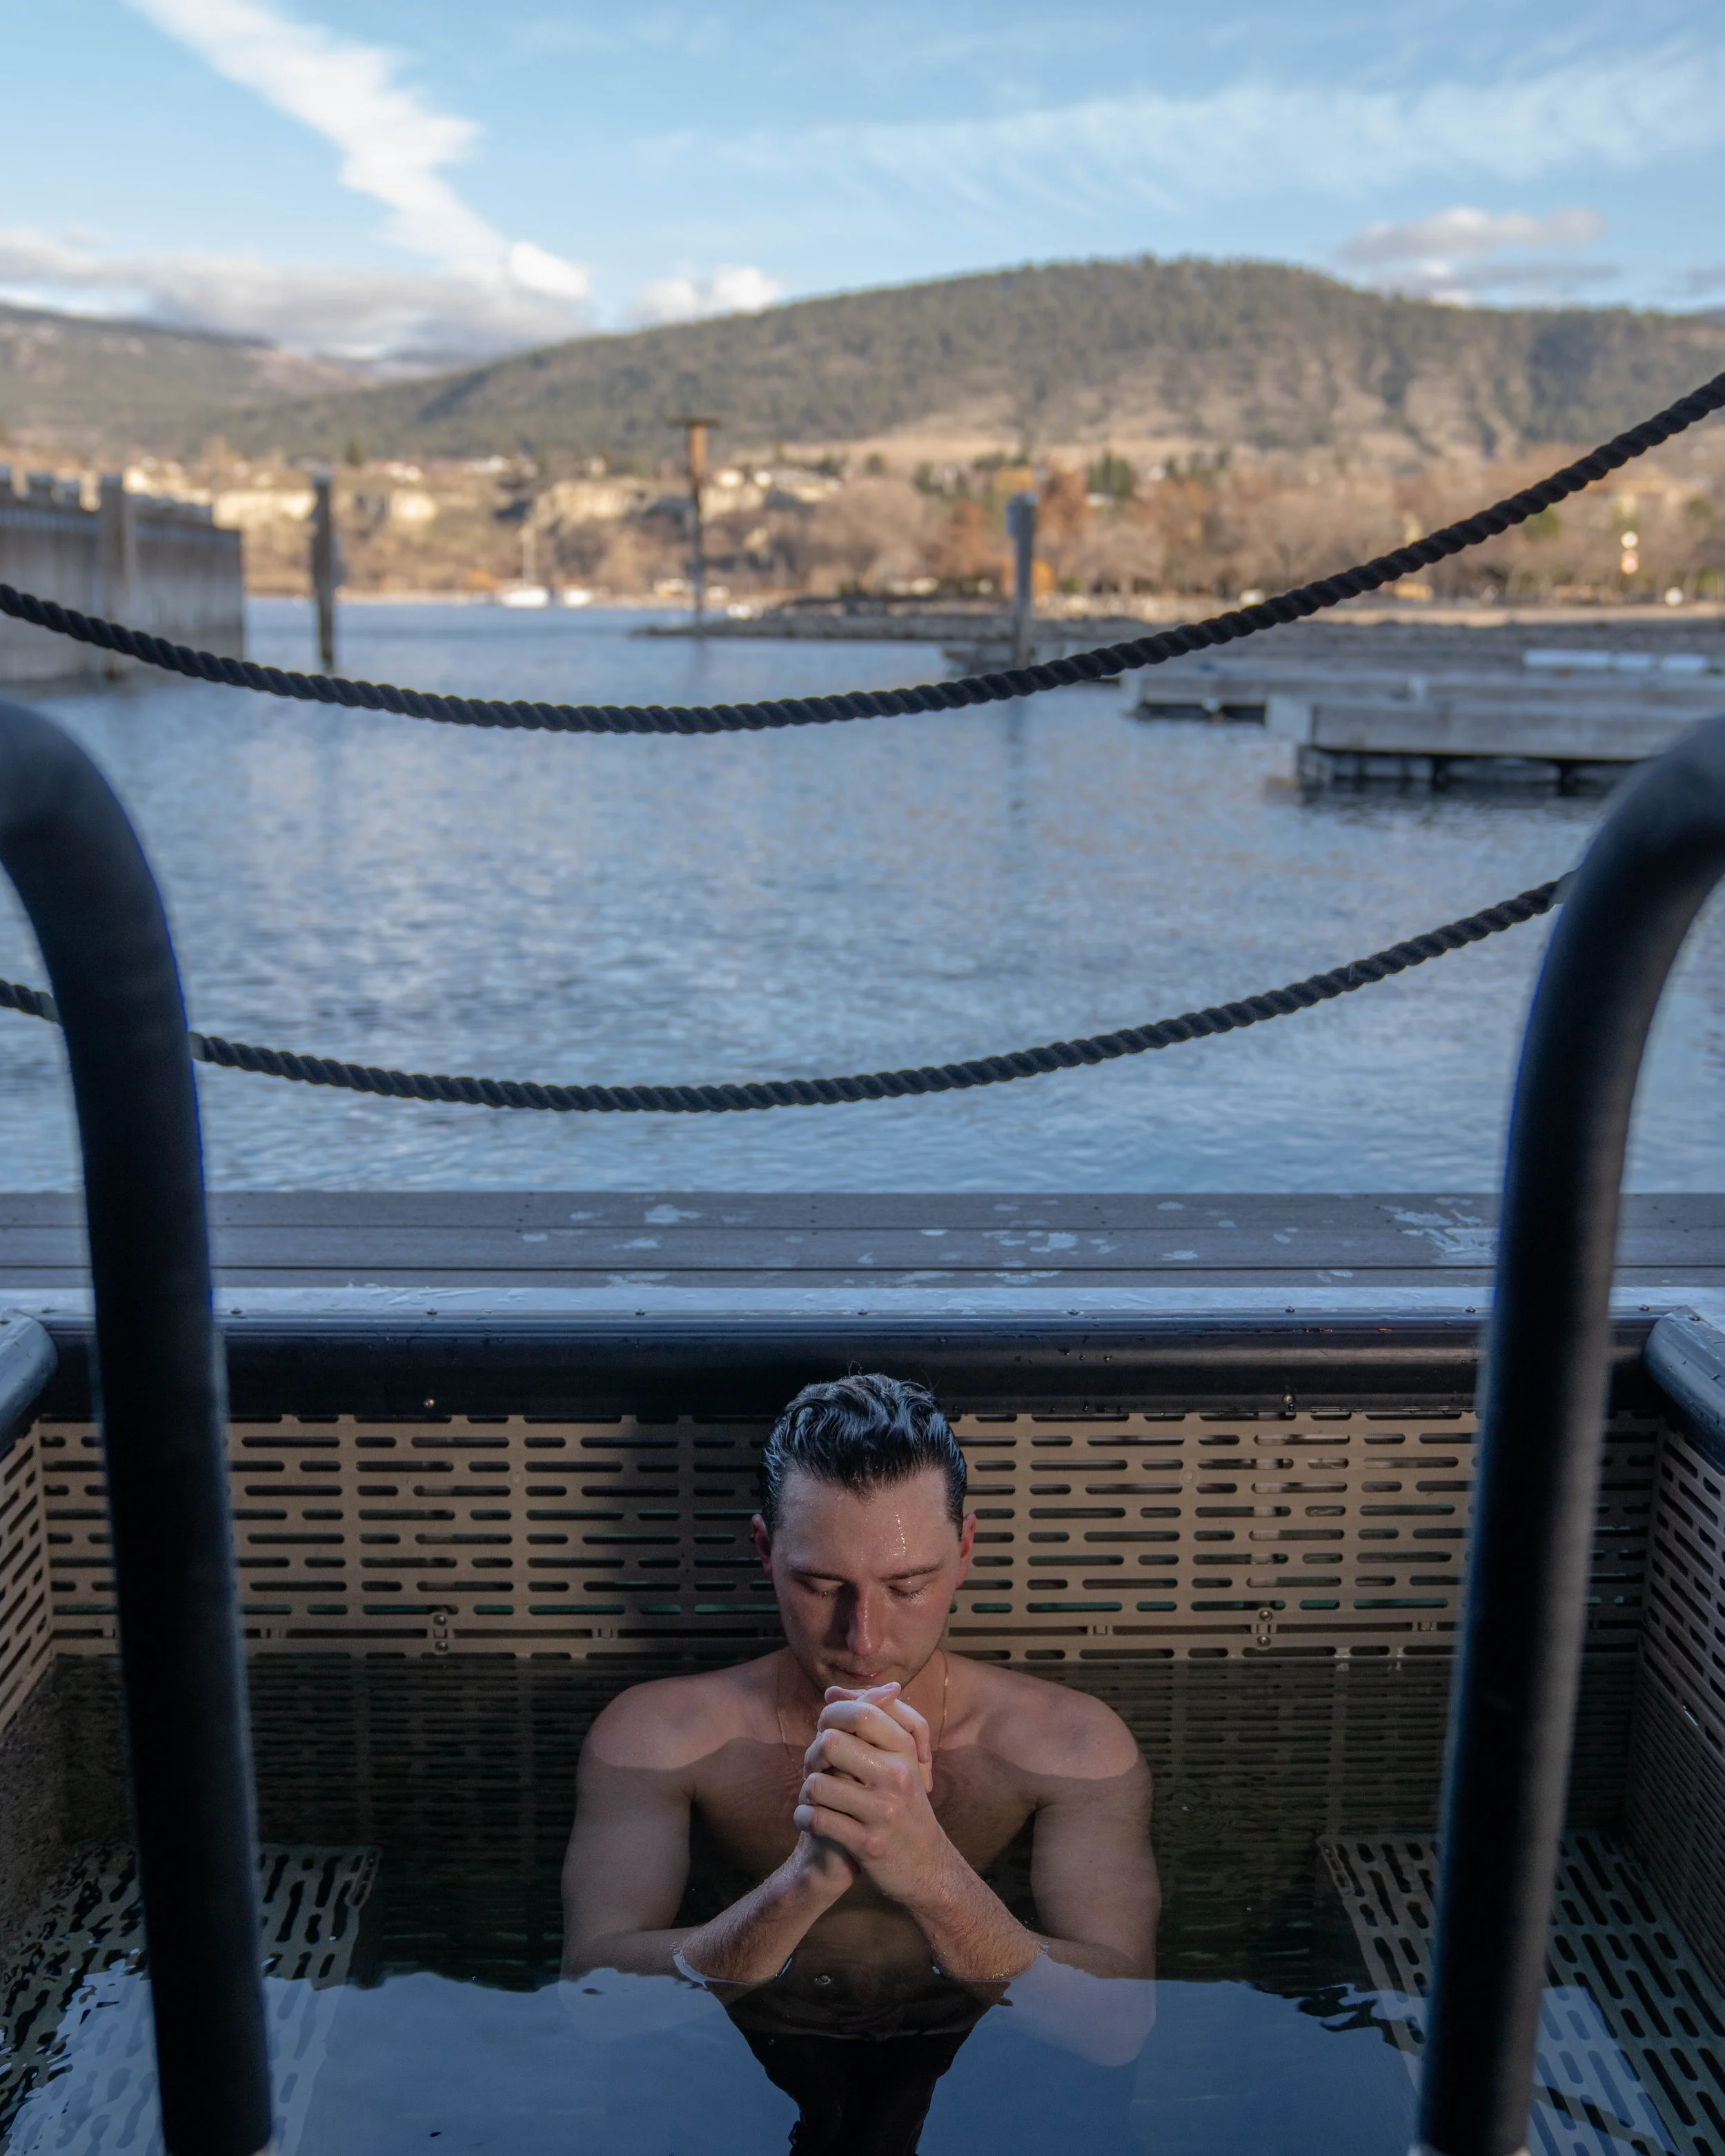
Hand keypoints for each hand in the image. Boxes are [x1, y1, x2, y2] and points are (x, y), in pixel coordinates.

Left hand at [794, 1692, 950, 1905]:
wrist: (927, 1867)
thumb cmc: (902, 1805)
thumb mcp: (897, 1760)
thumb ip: (867, 1722)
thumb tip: (831, 1692)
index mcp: (904, 1750)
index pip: (861, 1712)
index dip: (831, 1716)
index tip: (825, 1732)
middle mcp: (898, 1776)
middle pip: (830, 1742)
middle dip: (812, 1756)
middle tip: (817, 1770)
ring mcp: (883, 1811)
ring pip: (816, 1784)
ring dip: (807, 1793)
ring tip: (816, 1799)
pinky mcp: (868, 1844)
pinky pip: (817, 1819)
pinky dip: (804, 1818)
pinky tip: (812, 1820)